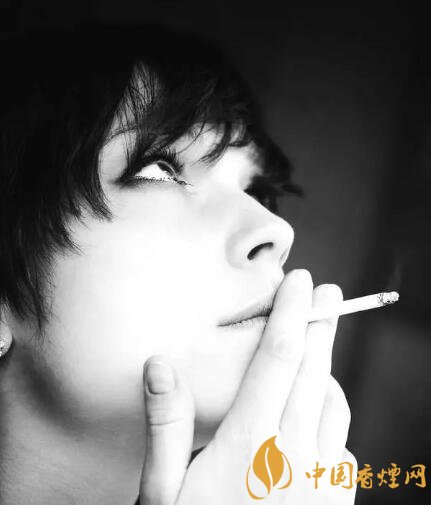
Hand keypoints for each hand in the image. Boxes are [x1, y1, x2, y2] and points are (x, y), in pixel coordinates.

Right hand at [140, 270, 356, 503]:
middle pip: (314, 371)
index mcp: (253, 444)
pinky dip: (334, 421)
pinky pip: (344, 448)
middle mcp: (296, 456)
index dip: (291, 314)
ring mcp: (322, 483)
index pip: (277, 358)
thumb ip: (167, 426)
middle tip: (330, 295)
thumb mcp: (164, 493)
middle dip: (323, 325)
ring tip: (317, 354)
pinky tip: (319, 420)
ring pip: (336, 407)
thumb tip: (159, 364)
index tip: (301, 282)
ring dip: (329, 372)